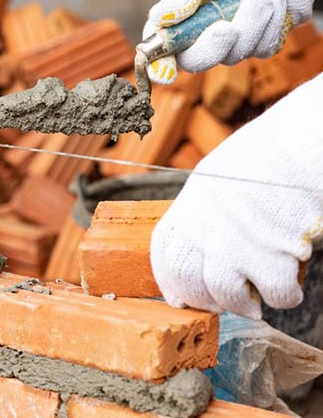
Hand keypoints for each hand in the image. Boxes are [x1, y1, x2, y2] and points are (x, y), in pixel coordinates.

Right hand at [143, 0, 322, 83]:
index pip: (160, 43)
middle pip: (195, 61)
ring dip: (253, 18)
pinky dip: (274, 18)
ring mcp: (233, 40)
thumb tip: (158, 18)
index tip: (165, 74)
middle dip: (213, 46)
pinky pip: (264, 46)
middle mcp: (202, 30)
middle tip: (227, 28)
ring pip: (235, 53)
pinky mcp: (261, 42)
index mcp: (180, 10)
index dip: (158, 63)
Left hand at [150, 74, 322, 318]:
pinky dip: (284, 299)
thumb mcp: (218, 179)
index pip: (164, 252)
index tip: (179, 297)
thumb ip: (207, 210)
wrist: (294, 151)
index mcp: (189, 205)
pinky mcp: (269, 258)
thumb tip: (207, 245)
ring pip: (225, 295)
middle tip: (222, 305)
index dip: (169, 280)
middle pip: (186, 278)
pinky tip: (292, 291)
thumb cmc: (264, 160)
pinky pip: (273, 295)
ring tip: (257, 303)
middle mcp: (202, 227)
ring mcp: (231, 245)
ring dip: (242, 305)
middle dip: (202, 299)